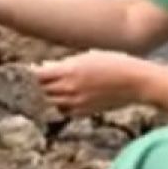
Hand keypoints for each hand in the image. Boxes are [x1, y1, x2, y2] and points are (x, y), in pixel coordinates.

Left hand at [32, 50, 147, 115]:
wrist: (135, 81)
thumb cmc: (114, 62)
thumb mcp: (88, 56)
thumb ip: (65, 64)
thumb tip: (45, 67)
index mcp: (69, 70)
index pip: (39, 75)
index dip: (33, 72)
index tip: (33, 69)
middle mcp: (70, 88)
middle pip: (43, 89)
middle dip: (40, 84)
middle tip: (42, 78)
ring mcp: (77, 102)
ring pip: (52, 102)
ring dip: (50, 95)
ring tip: (54, 87)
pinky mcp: (85, 112)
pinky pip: (65, 111)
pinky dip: (62, 105)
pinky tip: (67, 97)